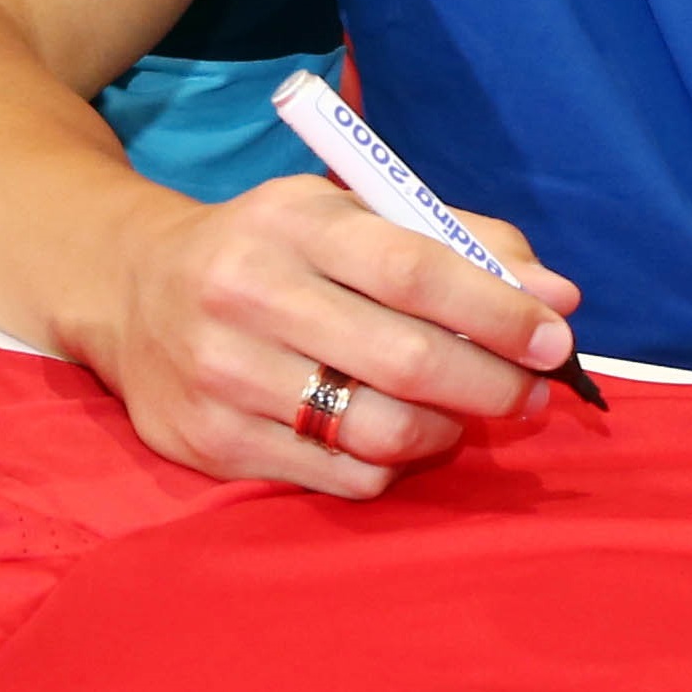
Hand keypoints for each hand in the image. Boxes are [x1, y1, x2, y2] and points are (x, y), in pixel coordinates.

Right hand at [105, 174, 583, 492]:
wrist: (130, 287)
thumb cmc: (275, 248)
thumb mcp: (350, 215)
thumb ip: (460, 243)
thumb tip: (560, 298)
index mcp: (294, 222)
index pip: (416, 272)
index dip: (499, 312)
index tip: (555, 338)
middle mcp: (249, 296)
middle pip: (405, 361)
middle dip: (492, 385)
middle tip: (532, 394)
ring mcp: (223, 376)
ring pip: (377, 432)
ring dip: (446, 432)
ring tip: (464, 416)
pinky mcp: (210, 443)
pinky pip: (340, 477)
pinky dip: (391, 466)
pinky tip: (398, 439)